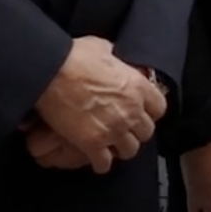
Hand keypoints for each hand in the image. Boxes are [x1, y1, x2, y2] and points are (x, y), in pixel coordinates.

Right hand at [32, 37, 167, 173]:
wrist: (51, 72)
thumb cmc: (75, 57)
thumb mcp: (103, 48)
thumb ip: (115, 57)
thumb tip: (113, 56)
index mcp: (137, 86)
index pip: (159, 108)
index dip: (150, 111)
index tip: (142, 112)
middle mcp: (131, 110)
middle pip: (146, 132)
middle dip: (136, 131)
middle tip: (125, 129)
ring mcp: (113, 129)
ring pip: (130, 150)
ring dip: (121, 148)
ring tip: (112, 144)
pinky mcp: (92, 143)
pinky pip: (105, 163)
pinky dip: (101, 163)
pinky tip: (96, 158)